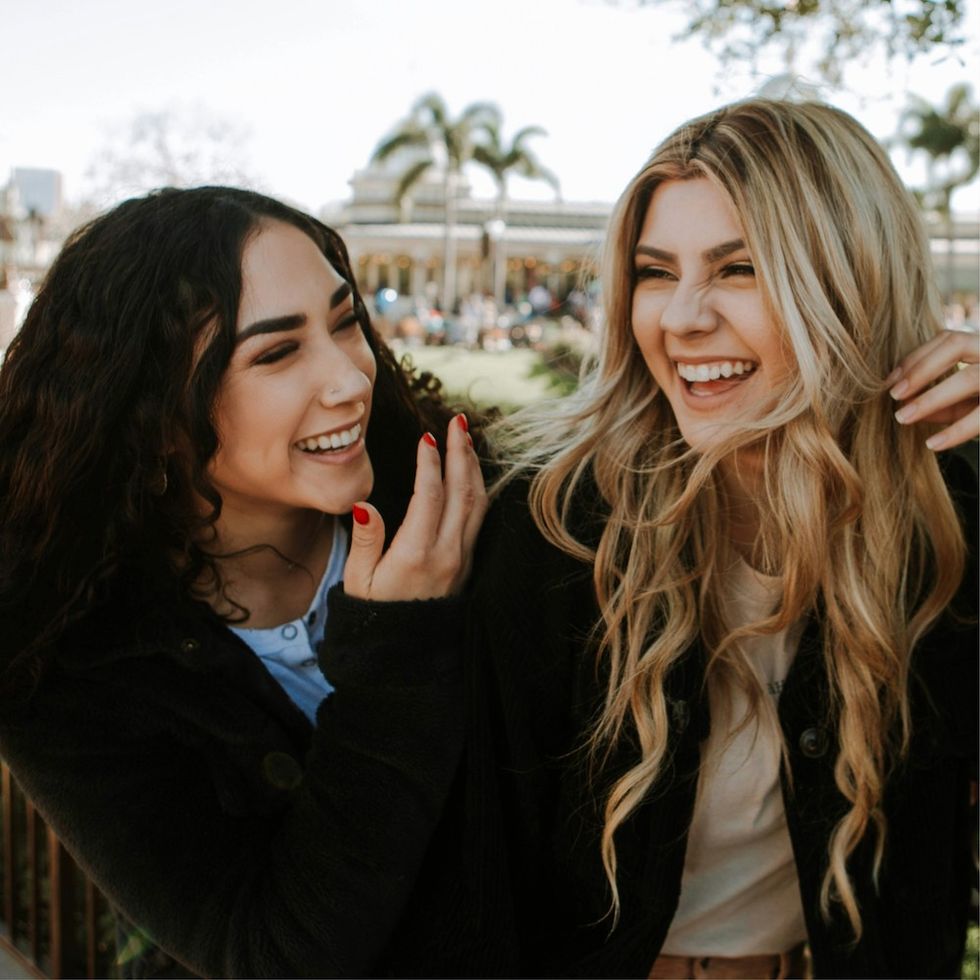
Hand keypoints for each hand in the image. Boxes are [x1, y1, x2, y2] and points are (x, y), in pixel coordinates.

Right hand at [343, 414, 486, 600]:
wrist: (405, 651)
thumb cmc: (375, 613)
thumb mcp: (359, 580)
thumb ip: (365, 541)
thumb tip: (364, 504)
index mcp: (416, 553)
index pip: (429, 495)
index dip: (429, 462)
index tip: (426, 436)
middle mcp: (446, 553)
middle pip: (462, 492)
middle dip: (460, 452)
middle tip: (457, 422)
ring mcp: (462, 558)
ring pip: (478, 503)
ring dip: (473, 467)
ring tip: (466, 439)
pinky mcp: (468, 563)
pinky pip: (480, 518)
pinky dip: (478, 489)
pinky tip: (471, 473)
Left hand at [887, 329, 979, 450]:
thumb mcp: (972, 402)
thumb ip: (945, 403)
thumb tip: (905, 407)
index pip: (948, 338)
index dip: (916, 357)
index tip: (889, 381)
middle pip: (957, 345)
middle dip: (921, 369)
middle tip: (893, 396)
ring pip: (970, 378)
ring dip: (932, 397)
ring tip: (902, 418)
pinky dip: (957, 430)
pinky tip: (934, 444)